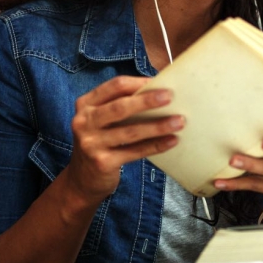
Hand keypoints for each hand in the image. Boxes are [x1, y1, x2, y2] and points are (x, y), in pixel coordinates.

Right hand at [64, 76, 183, 204]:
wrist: (82, 180)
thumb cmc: (100, 142)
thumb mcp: (101, 120)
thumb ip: (120, 105)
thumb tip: (159, 92)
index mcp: (85, 104)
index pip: (114, 86)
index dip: (138, 83)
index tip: (160, 82)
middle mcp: (84, 122)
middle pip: (120, 107)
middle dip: (147, 101)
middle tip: (170, 97)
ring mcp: (91, 143)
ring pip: (130, 131)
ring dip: (157, 126)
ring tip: (179, 121)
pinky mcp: (102, 162)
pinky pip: (135, 151)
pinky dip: (155, 145)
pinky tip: (172, 141)